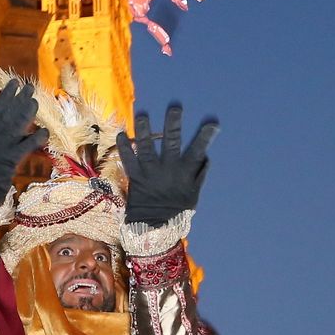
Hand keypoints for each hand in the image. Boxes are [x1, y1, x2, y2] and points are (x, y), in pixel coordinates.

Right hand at [0, 80, 47, 203]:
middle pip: (11, 110)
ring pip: (19, 123)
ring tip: (35, 102)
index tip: (15, 82)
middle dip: (21, 97)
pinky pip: (28, 145)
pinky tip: (44, 131)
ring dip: (28, 112)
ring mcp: (7, 143)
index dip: (8, 92)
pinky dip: (37, 138)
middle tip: (30, 87)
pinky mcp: (15, 156)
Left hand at [116, 103, 218, 227]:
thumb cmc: (177, 209)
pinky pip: (128, 160)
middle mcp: (168, 169)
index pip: (197, 151)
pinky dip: (124, 148)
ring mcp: (151, 172)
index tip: (212, 123)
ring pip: (147, 148)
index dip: (205, 137)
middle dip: (174, 124)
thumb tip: (205, 155)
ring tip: (142, 114)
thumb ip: (199, 174)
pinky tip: (121, 135)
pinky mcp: (135, 178)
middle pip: (172, 143)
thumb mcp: (193, 194)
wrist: (155, 227)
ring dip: (144, 130)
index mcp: (184, 172)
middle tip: (175, 107)